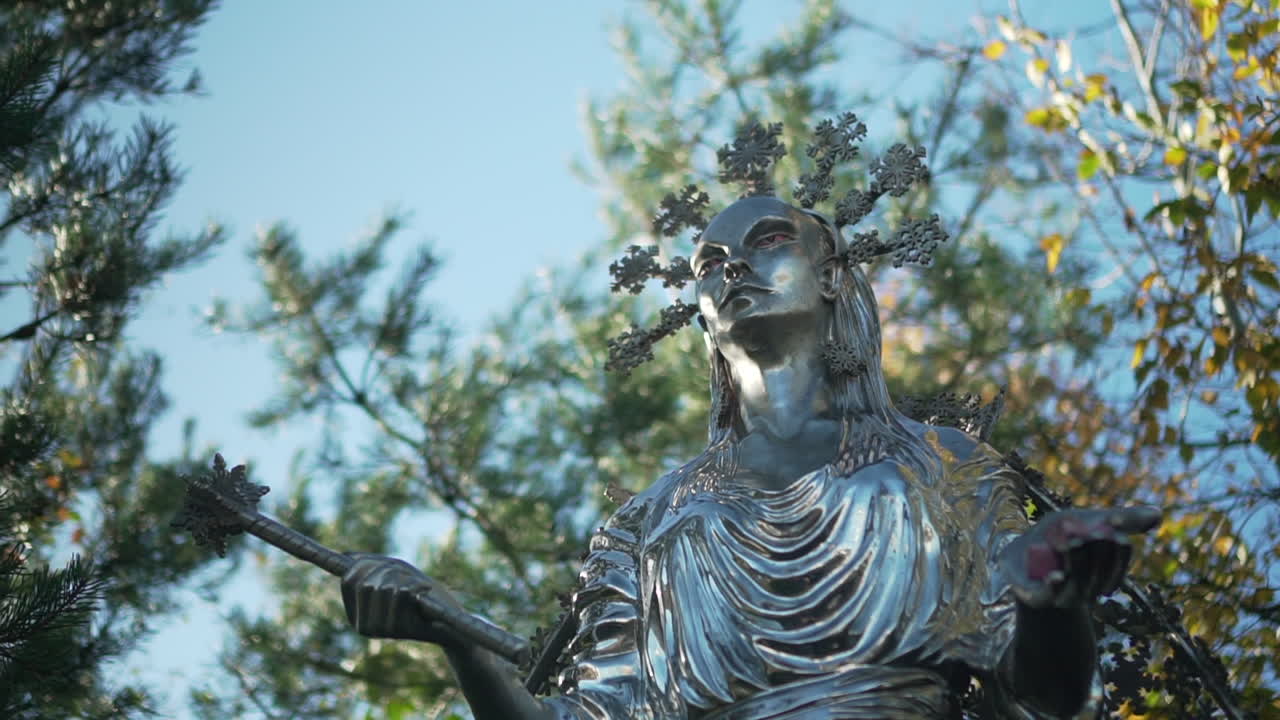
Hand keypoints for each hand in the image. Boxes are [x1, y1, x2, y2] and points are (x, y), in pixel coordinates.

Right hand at [341, 552, 464, 645]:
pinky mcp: (398, 630)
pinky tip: (425, 591)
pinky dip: (415, 584)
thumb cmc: (423, 595)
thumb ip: (372, 565)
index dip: (367, 564)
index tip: (389, 564)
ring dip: (404, 578)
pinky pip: (400, 593)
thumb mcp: (395, 575)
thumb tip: (346, 556)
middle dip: (388, 570)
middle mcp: (364, 627)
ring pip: (383, 587)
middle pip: (365, 583)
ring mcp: (381, 630)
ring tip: (418, 586)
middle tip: (407, 576)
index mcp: (358, 615)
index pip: (349, 581)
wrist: (452, 623)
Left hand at [1002, 507, 1159, 608]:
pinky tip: (1056, 575)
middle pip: (1098, 573)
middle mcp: (1088, 589)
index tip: (1113, 522)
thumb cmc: (1060, 537)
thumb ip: (1122, 519)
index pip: (1118, 563)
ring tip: (1072, 541)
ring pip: (1077, 583)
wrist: (1021, 556)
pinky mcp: (1037, 598)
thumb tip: (1159, 514)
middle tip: (1092, 530)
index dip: (1119, 546)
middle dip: (1097, 552)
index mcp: (1104, 573)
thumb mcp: (1088, 521)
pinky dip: (1055, 586)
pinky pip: (1049, 597)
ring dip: (1076, 563)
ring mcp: (1063, 596)